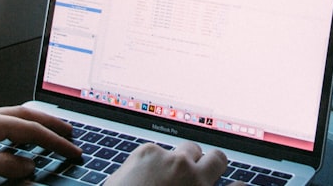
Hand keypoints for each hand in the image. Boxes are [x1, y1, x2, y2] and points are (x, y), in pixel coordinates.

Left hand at [0, 105, 81, 185]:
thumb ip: (5, 164)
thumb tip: (28, 164)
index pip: (30, 128)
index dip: (55, 140)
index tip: (74, 150)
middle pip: (22, 116)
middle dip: (48, 123)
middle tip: (69, 132)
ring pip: (7, 123)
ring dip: (31, 129)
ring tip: (47, 136)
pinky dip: (12, 140)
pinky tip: (12, 150)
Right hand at [105, 141, 229, 185]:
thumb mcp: (115, 185)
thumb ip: (132, 175)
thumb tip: (137, 176)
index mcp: (149, 156)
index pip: (164, 151)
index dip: (165, 166)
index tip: (165, 177)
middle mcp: (177, 163)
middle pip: (192, 150)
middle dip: (191, 161)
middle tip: (188, 175)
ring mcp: (197, 181)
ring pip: (216, 159)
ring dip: (213, 167)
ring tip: (210, 177)